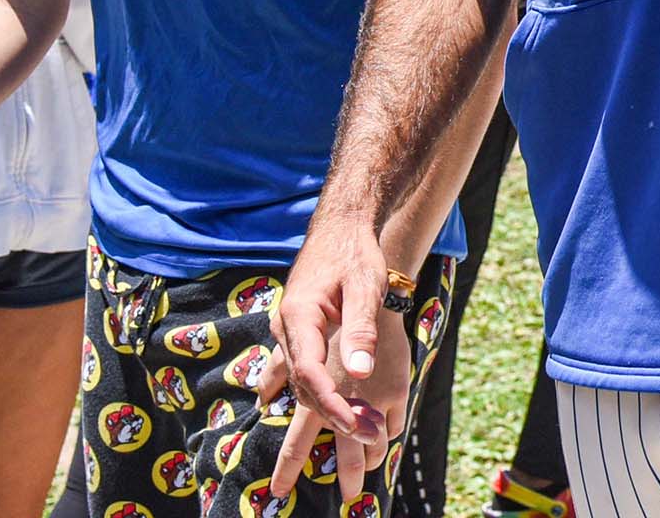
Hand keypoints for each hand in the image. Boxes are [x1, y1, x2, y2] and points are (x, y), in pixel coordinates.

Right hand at [262, 218, 407, 505]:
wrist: (341, 228)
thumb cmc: (355, 254)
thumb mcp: (365, 287)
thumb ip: (361, 330)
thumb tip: (361, 375)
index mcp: (298, 318)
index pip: (309, 374)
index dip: (331, 405)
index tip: (357, 425)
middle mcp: (286, 329)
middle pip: (304, 385)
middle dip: (336, 413)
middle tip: (373, 432)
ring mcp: (288, 332)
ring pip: (301, 383)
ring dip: (329, 407)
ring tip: (365, 424)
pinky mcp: (298, 333)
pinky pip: (297, 371)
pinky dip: (311, 393)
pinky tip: (318, 412)